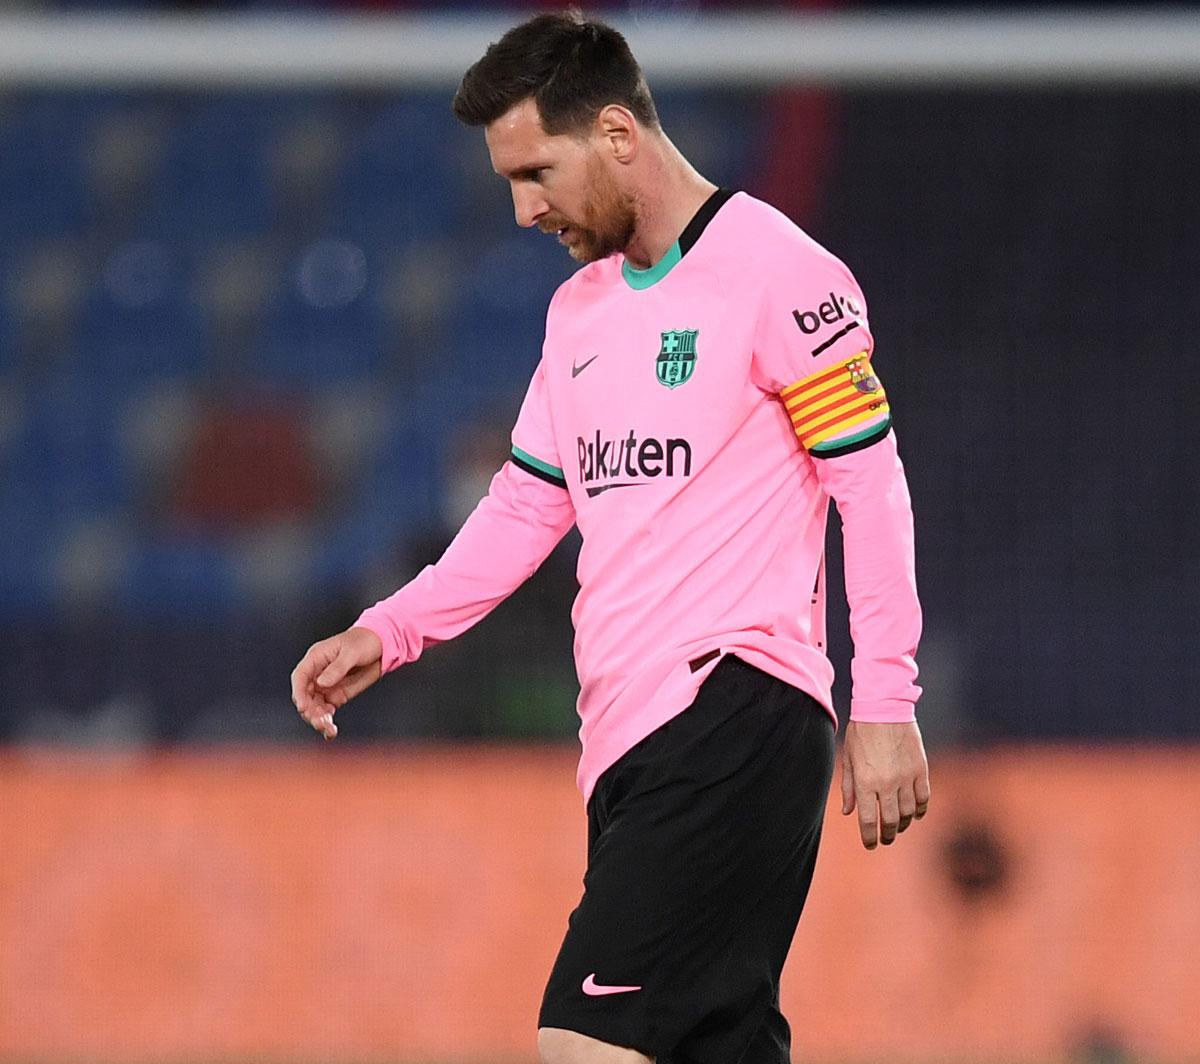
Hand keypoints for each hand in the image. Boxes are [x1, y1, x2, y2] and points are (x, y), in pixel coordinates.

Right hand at [290, 626, 383, 738]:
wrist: (382, 646)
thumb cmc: (364, 642)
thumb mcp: (352, 652)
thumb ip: (337, 668)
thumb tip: (321, 683)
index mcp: (316, 658)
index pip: (300, 677)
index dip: (299, 693)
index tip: (303, 707)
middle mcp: (317, 674)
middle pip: (305, 696)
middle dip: (310, 711)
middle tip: (321, 722)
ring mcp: (326, 686)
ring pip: (315, 707)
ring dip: (318, 719)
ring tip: (329, 729)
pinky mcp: (337, 696)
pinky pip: (327, 711)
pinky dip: (327, 721)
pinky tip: (331, 732)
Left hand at [840, 720, 929, 848]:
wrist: (884, 708)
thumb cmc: (861, 732)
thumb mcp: (849, 758)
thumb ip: (850, 787)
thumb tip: (848, 812)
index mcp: (865, 782)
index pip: (868, 820)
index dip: (869, 836)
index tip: (870, 844)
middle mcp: (887, 783)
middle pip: (891, 820)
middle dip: (887, 834)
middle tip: (885, 838)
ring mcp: (906, 777)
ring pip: (909, 812)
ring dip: (904, 823)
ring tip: (899, 826)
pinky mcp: (921, 769)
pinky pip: (923, 797)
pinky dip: (920, 809)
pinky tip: (916, 813)